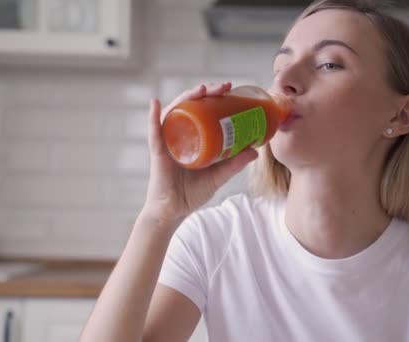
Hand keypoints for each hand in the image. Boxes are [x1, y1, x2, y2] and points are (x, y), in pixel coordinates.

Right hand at [140, 82, 257, 227]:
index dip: (214, 97)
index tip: (230, 90)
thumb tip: (255, 151)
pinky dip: (153, 117)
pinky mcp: (158, 153)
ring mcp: (167, 141)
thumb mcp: (218, 176)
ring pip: (174, 112)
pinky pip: (154, 132)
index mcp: (191, 136)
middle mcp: (178, 134)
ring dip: (186, 97)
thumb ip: (234, 164)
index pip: (201, 110)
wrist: (173, 211)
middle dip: (206, 92)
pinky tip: (155, 103)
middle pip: (189, 105)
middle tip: (224, 87)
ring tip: (201, 89)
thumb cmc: (191, 193)